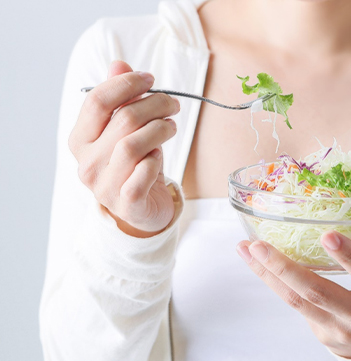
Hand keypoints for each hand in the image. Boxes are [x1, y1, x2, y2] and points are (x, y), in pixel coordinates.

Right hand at [69, 60, 179, 236]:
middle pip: (123, 119)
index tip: (150, 79)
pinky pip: (144, 172)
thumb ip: (119, 98)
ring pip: (133, 145)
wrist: (141, 208)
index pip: (97, 101)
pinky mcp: (126, 203)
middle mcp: (87, 163)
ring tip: (171, 126)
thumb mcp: (125, 130)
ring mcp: (104, 185)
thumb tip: (119, 64)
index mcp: (80, 139)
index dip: (126, 84)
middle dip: (155, 104)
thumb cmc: (134, 164)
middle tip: (173, 103)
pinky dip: (156, 159)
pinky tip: (159, 155)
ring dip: (160, 129)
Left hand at [236, 218, 350, 358]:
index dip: (348, 256)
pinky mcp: (322, 333)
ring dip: (268, 274)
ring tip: (248, 249)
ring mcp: (339, 327)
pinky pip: (295, 306)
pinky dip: (274, 283)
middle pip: (318, 292)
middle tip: (260, 244)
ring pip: (297, 301)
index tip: (328, 235)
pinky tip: (257, 263)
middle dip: (285, 268)